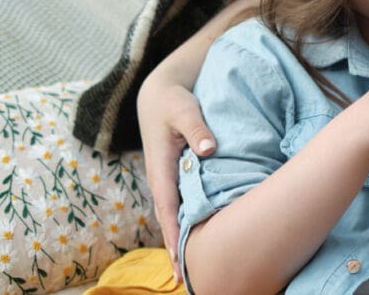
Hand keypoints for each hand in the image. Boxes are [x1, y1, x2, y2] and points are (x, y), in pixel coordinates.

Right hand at [137, 66, 214, 281]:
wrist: (158, 92)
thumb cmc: (172, 101)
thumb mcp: (184, 109)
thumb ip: (197, 129)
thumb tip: (209, 150)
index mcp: (161, 167)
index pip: (167, 207)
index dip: (174, 233)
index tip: (179, 258)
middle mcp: (161, 178)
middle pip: (168, 219)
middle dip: (174, 248)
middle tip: (183, 278)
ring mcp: (166, 178)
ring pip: (174, 213)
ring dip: (180, 238)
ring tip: (188, 268)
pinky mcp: (174, 174)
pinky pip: (179, 203)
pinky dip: (185, 222)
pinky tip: (197, 236)